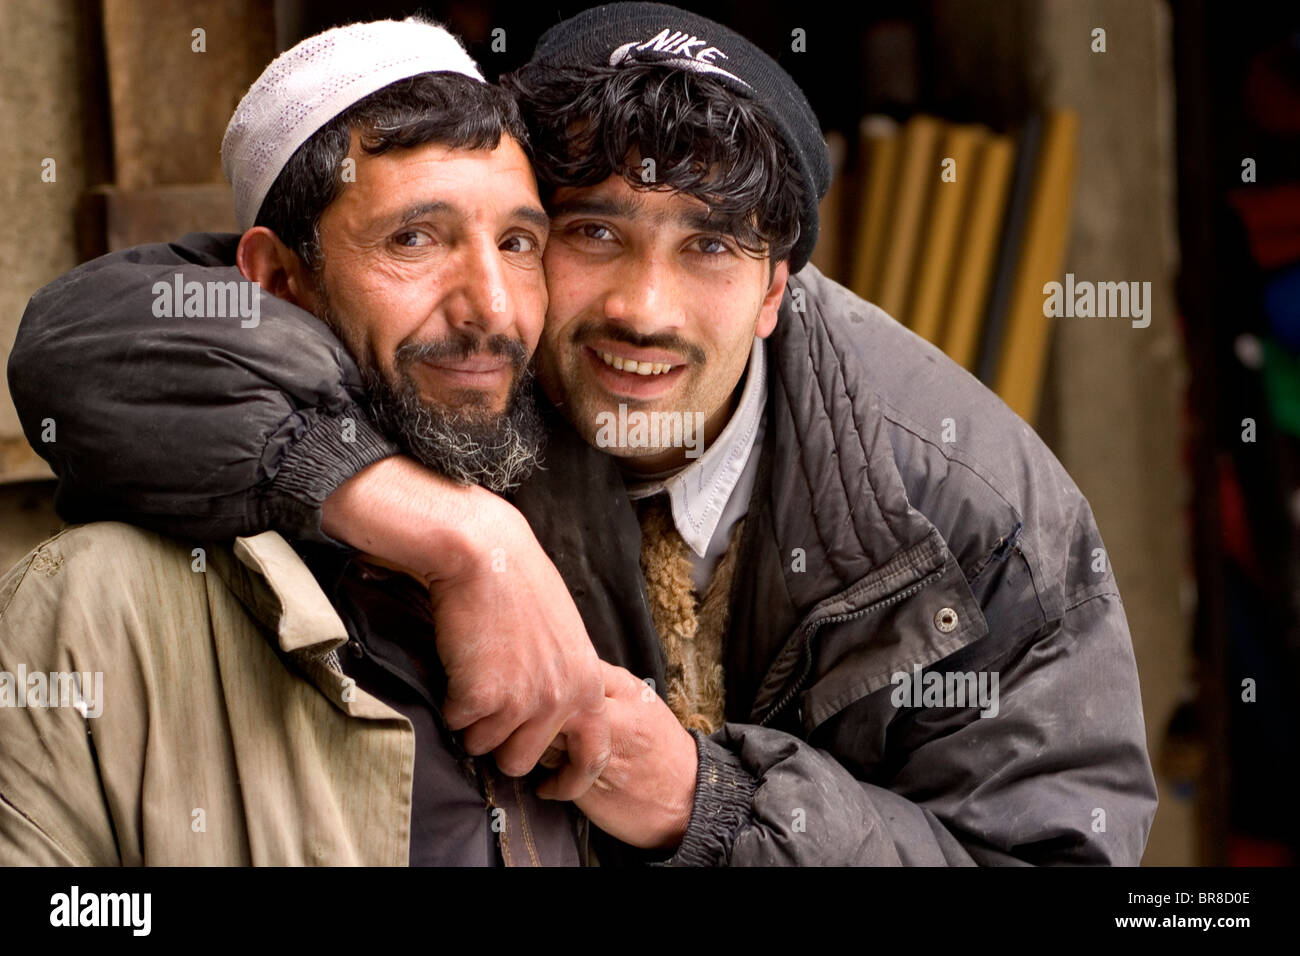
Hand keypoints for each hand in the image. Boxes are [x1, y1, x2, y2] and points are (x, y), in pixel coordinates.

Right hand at [428, 494, 612, 799]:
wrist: (485, 555)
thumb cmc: (522, 586)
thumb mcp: (566, 637)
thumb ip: (565, 680)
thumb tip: (552, 720)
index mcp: (588, 684)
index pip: (595, 755)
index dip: (573, 781)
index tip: (552, 789)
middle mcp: (562, 700)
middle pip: (522, 761)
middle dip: (500, 744)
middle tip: (489, 710)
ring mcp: (523, 702)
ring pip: (484, 747)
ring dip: (473, 721)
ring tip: (475, 674)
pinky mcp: (483, 698)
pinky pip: (457, 724)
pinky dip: (451, 701)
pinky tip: (459, 664)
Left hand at [539, 662, 697, 849]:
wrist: (688, 797)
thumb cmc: (660, 746)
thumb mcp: (642, 702)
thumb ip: (605, 685)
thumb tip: (562, 670)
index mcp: (628, 691)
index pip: (575, 666)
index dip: (555, 675)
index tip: (550, 684)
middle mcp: (614, 717)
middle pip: (554, 698)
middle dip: (540, 706)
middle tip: (536, 715)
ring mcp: (601, 751)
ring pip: (545, 733)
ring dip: (535, 739)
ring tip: (544, 745)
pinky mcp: (589, 785)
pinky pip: (546, 770)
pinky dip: (542, 773)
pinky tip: (551, 776)